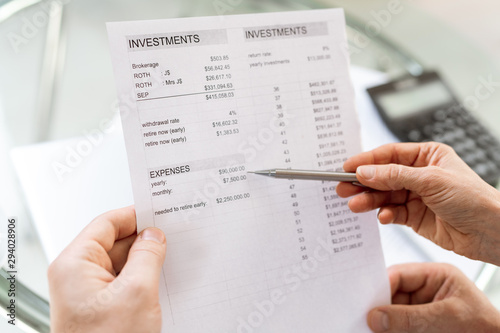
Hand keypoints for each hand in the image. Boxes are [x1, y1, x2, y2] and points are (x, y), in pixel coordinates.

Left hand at [48, 206, 166, 332]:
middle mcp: (77, 275)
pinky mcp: (100, 306)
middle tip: (171, 237)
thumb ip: (147, 255)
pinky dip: (141, 277)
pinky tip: (159, 279)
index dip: (134, 215)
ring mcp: (88, 292)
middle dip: (143, 240)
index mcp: (75, 264)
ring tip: (168, 261)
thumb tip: (153, 235)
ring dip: (144, 261)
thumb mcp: (137, 292)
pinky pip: (122, 281)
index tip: (158, 212)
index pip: (106, 223)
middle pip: (114, 242)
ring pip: (120, 262)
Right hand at [336, 142, 499, 264]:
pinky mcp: (414, 216)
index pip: (389, 155)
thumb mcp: (431, 180)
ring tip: (355, 205)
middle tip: (343, 188)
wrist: (492, 232)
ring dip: (369, 200)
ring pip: (384, 195)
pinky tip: (382, 216)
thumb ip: (394, 176)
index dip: (366, 161)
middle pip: (382, 176)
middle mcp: (419, 174)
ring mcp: (416, 196)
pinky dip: (384, 214)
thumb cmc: (473, 198)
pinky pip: (392, 213)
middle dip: (363, 182)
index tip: (346, 167)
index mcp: (427, 156)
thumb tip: (365, 171)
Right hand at [368, 263, 499, 331]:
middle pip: (391, 294)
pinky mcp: (420, 326)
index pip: (399, 275)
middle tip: (363, 318)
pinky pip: (398, 325)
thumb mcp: (447, 319)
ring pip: (392, 312)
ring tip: (368, 328)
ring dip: (382, 322)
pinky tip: (380, 332)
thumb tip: (375, 318)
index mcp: (437, 276)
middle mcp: (427, 290)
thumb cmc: (485, 330)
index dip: (380, 287)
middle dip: (378, 307)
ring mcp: (423, 309)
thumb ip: (410, 318)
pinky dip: (389, 329)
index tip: (365, 304)